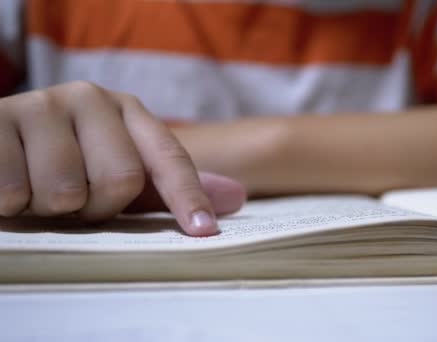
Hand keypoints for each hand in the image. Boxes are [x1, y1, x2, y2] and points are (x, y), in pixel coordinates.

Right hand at [0, 81, 245, 235]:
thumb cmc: (61, 164)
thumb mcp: (115, 172)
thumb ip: (167, 186)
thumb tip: (235, 197)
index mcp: (127, 110)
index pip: (169, 158)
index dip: (187, 197)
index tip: (203, 231)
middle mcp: (89, 98)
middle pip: (121, 179)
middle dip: (95, 207)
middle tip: (73, 199)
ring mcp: (41, 104)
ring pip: (66, 190)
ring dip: (49, 208)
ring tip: (36, 189)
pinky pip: (15, 189)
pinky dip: (11, 202)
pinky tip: (8, 183)